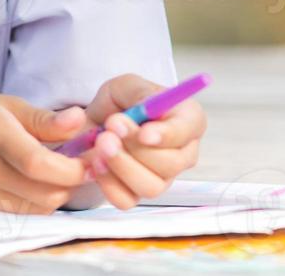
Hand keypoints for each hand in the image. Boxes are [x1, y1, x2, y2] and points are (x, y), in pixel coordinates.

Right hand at [0, 93, 89, 214]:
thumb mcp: (2, 104)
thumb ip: (43, 119)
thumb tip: (80, 121)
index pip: (38, 163)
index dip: (72, 168)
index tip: (92, 158)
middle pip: (44, 192)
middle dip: (74, 182)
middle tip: (86, 163)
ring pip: (38, 207)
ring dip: (60, 191)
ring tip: (64, 169)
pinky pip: (22, 210)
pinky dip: (40, 198)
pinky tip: (41, 179)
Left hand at [77, 74, 204, 209]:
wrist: (97, 122)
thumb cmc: (121, 102)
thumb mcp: (129, 85)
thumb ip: (140, 94)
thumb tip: (145, 110)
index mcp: (187, 119)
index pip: (188, 130)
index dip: (167, 134)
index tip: (144, 133)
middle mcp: (182, 153)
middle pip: (170, 163)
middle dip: (135, 148)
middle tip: (110, 129)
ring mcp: (162, 178)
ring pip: (151, 186)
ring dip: (121, 166)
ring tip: (100, 143)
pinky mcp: (138, 194)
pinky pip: (127, 200)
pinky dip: (108, 184)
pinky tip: (96, 164)